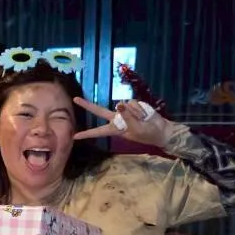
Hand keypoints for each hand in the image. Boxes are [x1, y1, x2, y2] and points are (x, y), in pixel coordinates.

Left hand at [72, 98, 189, 148]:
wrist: (159, 129)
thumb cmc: (146, 133)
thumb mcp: (136, 129)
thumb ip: (127, 117)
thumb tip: (119, 104)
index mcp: (114, 129)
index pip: (98, 132)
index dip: (87, 134)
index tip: (75, 136)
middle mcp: (116, 119)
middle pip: (98, 111)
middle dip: (87, 105)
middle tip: (75, 99)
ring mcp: (123, 111)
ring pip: (122, 105)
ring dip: (134, 112)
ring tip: (142, 119)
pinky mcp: (132, 104)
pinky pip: (131, 102)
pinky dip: (139, 108)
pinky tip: (144, 114)